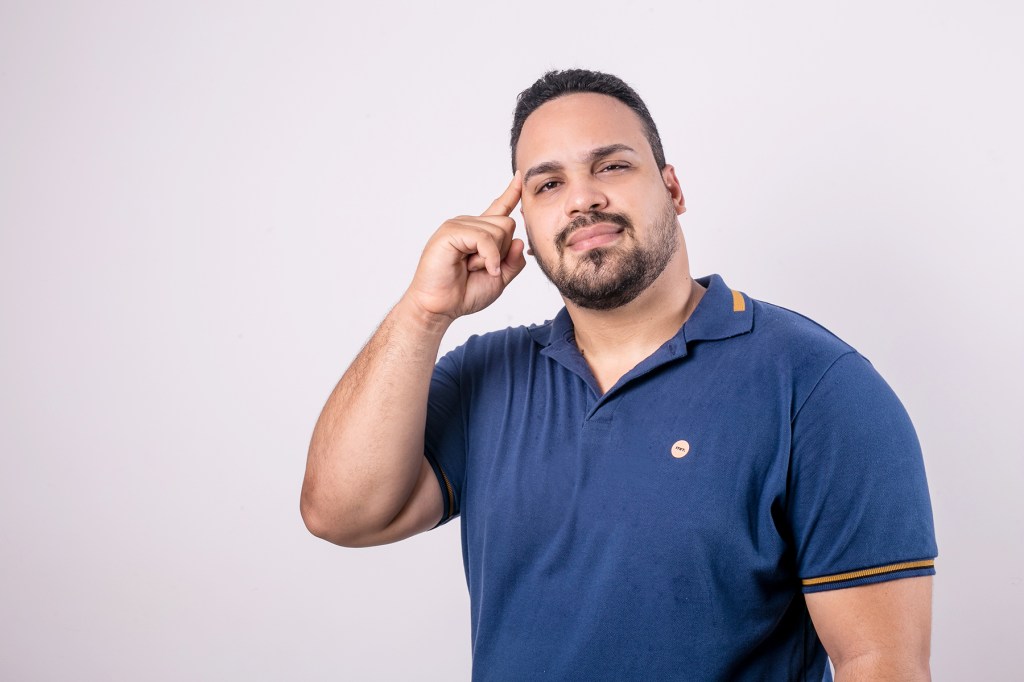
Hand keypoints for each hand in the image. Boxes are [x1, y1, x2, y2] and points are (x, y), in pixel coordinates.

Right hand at [403, 173, 526, 322]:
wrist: (439, 307)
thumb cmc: (464, 294)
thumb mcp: (500, 279)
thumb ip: (514, 261)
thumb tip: (519, 240)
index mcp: (479, 233)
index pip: (499, 208)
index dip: (511, 193)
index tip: (519, 177)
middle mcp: (469, 225)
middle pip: (507, 224)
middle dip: (502, 252)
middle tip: (480, 268)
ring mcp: (458, 225)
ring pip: (499, 230)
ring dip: (492, 258)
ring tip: (470, 269)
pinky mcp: (450, 232)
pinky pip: (484, 238)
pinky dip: (487, 257)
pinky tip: (474, 268)